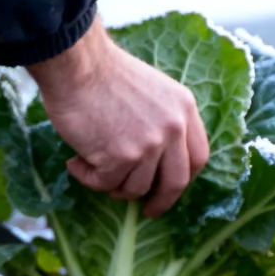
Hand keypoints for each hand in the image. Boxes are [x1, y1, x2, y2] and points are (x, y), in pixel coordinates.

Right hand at [28, 17, 209, 217]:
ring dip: (113, 185)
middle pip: (176, 182)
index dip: (184, 178)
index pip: (199, 157)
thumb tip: (155, 159)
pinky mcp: (120, 157)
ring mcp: (149, 145)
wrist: (77, 64)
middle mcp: (173, 128)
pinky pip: (105, 184)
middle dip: (161, 202)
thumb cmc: (103, 74)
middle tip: (147, 210)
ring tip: (92, 168)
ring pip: (136, 188)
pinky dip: (87, 177)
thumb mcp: (153, 90)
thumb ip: (163, 119)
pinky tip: (75, 162)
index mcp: (184, 109)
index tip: (170, 190)